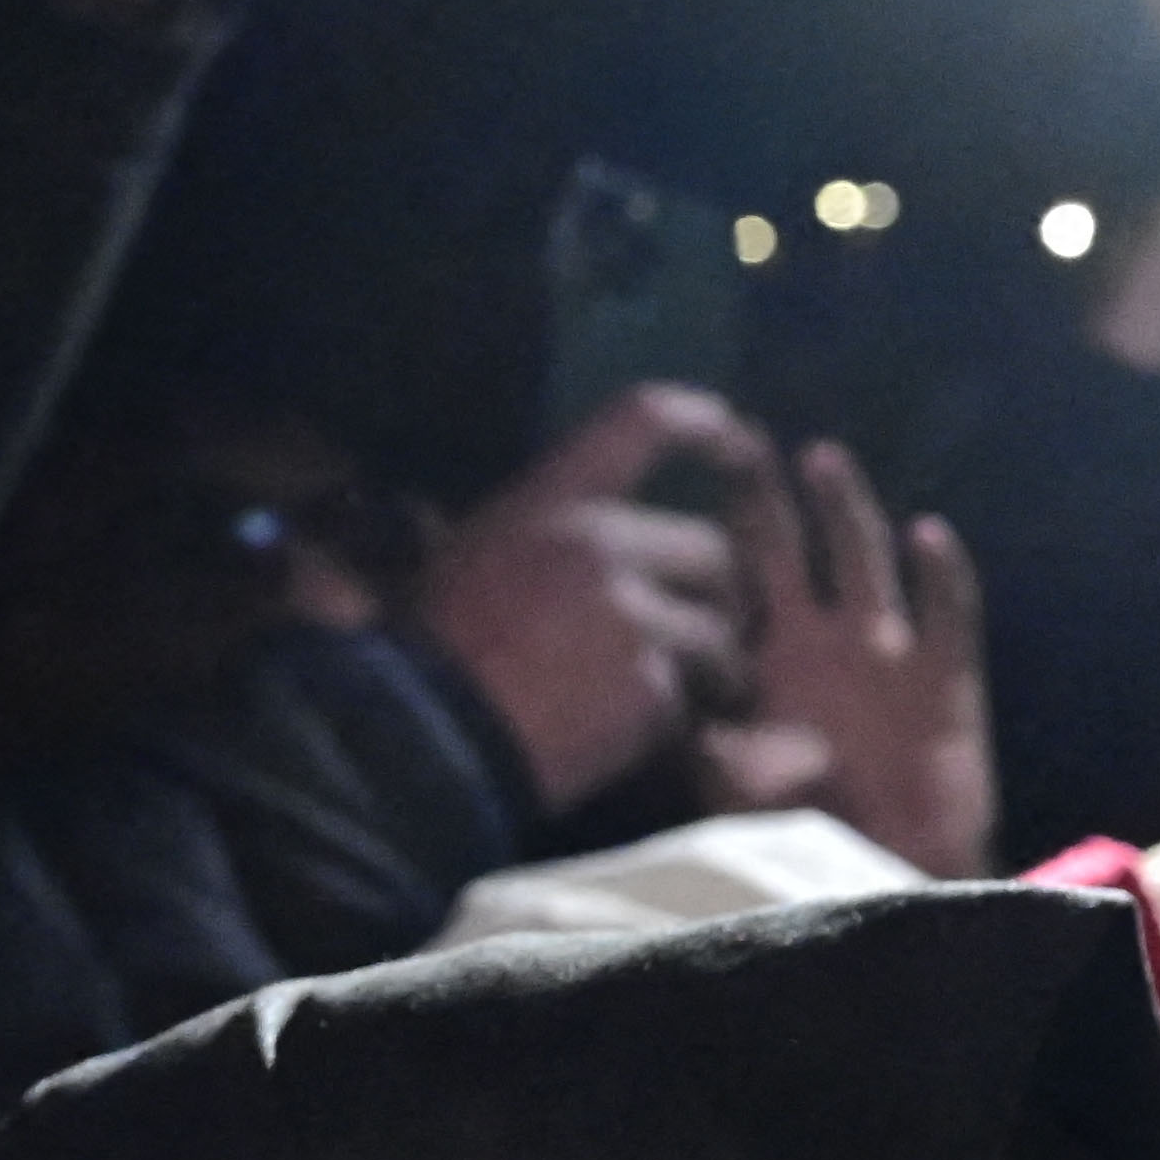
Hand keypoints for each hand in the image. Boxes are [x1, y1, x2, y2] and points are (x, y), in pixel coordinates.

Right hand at [417, 386, 768, 810]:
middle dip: (725, 601)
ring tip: (692, 701)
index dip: (705, 424)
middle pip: (715, 551)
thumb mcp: (465, 556)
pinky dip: (678, 726)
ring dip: (717, 672)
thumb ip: (537, 532)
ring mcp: (628, 614)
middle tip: (715, 638)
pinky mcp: (648, 687)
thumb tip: (587, 526)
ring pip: (720, 634)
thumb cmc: (427, 653)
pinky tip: (638, 739)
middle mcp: (597, 542)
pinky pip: (693, 700)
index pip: (642, 418)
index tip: (744, 440)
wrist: (414, 742)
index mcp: (547, 500)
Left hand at [693, 437, 997, 873]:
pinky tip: (928, 535)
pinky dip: (941, 574)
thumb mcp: (738, 788)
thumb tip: (673, 707)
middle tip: (739, 441)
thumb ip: (708, 747)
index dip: (705, 532)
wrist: (892, 865)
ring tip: (820, 460)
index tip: (668, 492)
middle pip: (791, 547)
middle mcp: (824, 635)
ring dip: (845, 510)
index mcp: (767, 652)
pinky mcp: (945, 675)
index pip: (732, 576)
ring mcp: (886, 649)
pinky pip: (950, 613)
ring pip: (864, 559)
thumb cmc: (808, 825)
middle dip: (766, 495)